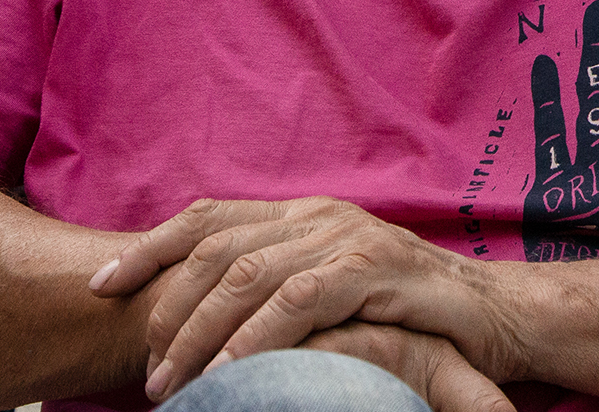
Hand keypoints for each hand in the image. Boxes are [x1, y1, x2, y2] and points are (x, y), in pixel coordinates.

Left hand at [89, 196, 513, 400]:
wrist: (497, 316)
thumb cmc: (411, 316)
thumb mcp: (334, 295)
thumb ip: (280, 291)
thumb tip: (200, 319)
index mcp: (305, 213)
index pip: (209, 216)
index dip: (148, 247)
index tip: (100, 288)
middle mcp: (322, 215)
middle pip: (218, 248)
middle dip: (168, 309)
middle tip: (147, 371)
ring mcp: (350, 238)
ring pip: (248, 275)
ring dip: (201, 334)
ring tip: (177, 385)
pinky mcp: (377, 270)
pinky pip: (299, 301)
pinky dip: (256, 339)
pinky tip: (233, 373)